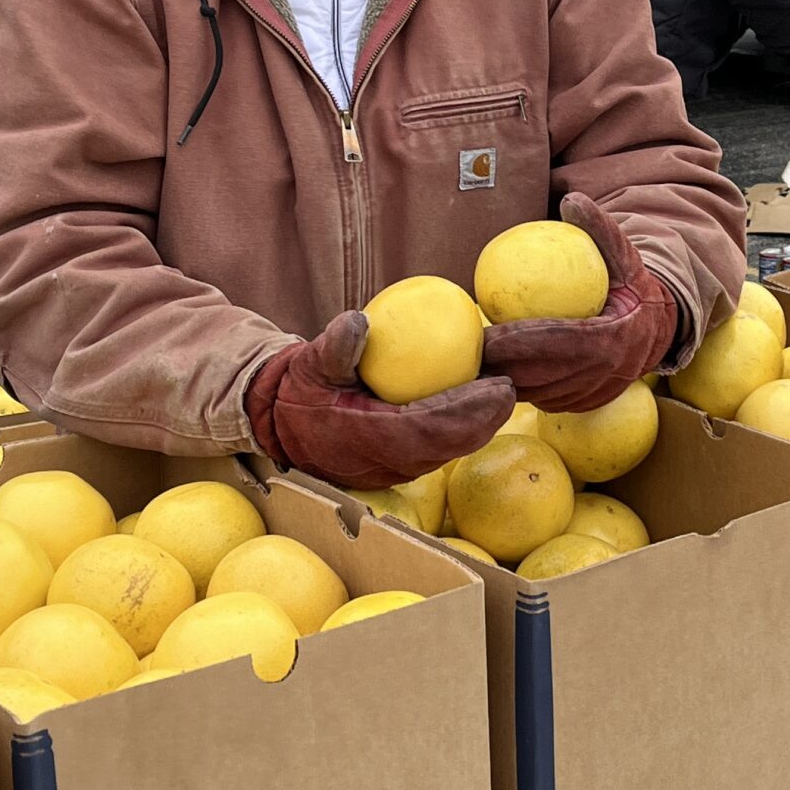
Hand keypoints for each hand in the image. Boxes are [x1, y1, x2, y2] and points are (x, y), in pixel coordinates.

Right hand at [246, 311, 512, 490]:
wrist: (279, 424)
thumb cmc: (299, 387)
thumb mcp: (309, 361)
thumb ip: (335, 345)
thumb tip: (360, 320)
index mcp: (367, 437)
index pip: (428, 427)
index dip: (466, 411)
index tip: (496, 386)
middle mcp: (384, 461)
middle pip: (447, 445)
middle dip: (484, 421)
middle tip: (509, 389)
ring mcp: (390, 470)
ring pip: (445, 452)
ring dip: (477, 428)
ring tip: (502, 398)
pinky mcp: (394, 468)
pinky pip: (434, 451)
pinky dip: (459, 431)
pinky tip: (478, 406)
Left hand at [480, 193, 679, 413]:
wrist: (657, 330)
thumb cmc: (631, 286)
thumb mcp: (624, 254)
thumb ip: (599, 228)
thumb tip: (571, 199)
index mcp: (616, 338)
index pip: (560, 342)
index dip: (521, 341)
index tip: (487, 331)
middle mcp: (606, 374)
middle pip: (542, 377)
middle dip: (500, 367)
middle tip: (466, 347)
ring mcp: (595, 394)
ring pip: (539, 394)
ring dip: (504, 381)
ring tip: (471, 361)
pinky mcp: (585, 405)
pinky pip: (545, 399)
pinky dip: (520, 387)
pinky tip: (492, 370)